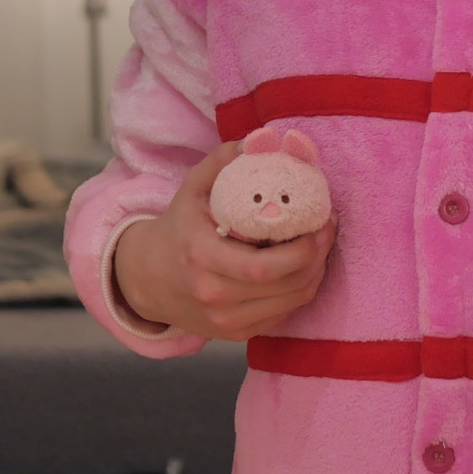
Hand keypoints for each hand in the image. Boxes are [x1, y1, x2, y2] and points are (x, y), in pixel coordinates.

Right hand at [113, 141, 335, 340]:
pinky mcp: (236, 334)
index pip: (265, 268)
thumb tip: (260, 140)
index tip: (318, 220)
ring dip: (316, 273)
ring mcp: (226, 321)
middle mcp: (215, 297)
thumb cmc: (176, 229)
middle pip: (286, 286)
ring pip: (291, 303)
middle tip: (327, 228)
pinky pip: (283, 315)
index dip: (303, 249)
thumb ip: (223, 162)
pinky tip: (305, 267)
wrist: (146, 280)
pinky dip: (301, 291)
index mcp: (203, 259)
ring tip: (321, 245)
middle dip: (317, 257)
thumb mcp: (191, 189)